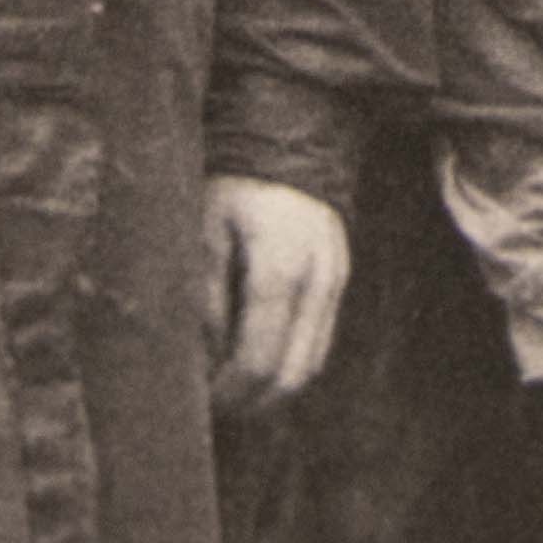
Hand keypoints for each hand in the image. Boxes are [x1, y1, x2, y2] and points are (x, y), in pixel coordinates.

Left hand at [205, 174, 350, 412]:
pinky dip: (290, 362)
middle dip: (253, 401)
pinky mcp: (340, 279)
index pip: (258, 360)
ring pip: (312, 364)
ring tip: (235, 388)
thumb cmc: (234, 186)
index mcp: (279, 270)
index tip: (202, 399)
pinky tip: (259, 358)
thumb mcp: (204, 234)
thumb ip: (206, 299)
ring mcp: (336, 281)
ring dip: (274, 388)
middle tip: (216, 403)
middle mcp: (318, 281)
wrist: (288, 139)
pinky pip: (320, 341)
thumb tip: (206, 360)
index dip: (229, 391)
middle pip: (292, 374)